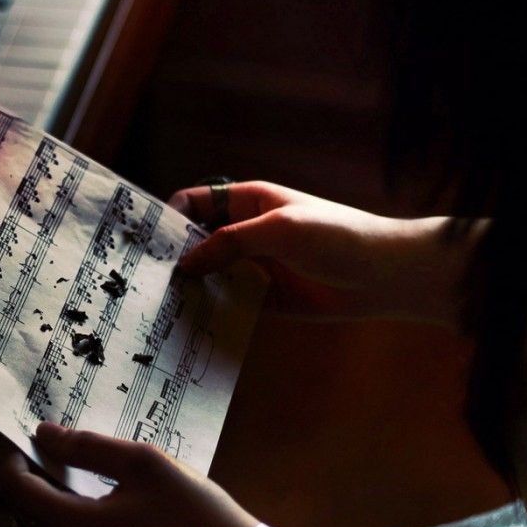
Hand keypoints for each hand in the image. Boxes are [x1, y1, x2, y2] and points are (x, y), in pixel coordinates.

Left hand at [0, 423, 256, 526]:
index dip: (12, 458)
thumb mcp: (144, 464)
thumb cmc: (194, 513)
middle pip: (26, 514)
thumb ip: (88, 447)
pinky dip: (66, 524)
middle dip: (29, 477)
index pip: (17, 490)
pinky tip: (94, 502)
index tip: (23, 434)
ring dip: (46, 502)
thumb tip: (44, 434)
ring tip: (70, 469)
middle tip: (49, 446)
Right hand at [168, 180, 476, 327]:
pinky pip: (231, 303)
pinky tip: (191, 326)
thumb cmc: (336, 236)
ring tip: (159, 308)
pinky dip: (214, 312)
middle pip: (198, 242)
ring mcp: (257, 265)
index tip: (143, 243)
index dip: (168, 218)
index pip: (195, 203)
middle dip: (173, 258)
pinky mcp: (267, 298)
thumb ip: (227, 243)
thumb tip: (184, 263)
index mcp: (248, 200)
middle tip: (141, 280)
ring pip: (211, 275)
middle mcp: (248, 232)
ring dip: (191, 289)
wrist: (385, 274)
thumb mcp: (276, 230)